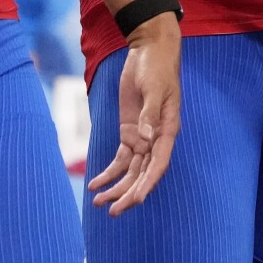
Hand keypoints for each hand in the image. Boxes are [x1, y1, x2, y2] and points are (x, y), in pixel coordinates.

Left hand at [89, 13, 180, 214]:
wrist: (150, 51)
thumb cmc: (157, 68)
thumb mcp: (155, 89)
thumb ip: (150, 115)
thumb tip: (147, 140)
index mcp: (167, 130)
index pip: (158, 164)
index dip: (147, 184)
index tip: (134, 200)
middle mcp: (156, 139)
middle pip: (143, 173)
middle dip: (128, 193)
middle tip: (112, 212)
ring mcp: (143, 137)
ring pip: (131, 170)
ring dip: (116, 187)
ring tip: (97, 202)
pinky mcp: (130, 131)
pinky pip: (121, 158)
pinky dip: (109, 172)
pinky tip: (95, 184)